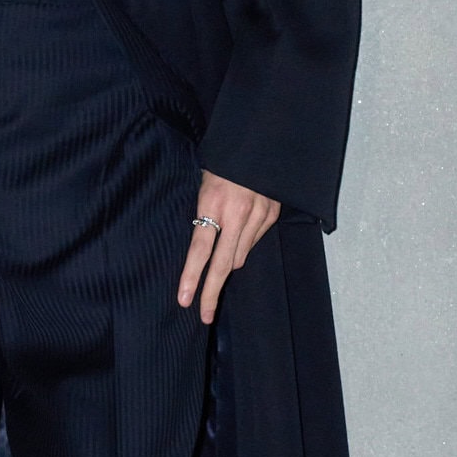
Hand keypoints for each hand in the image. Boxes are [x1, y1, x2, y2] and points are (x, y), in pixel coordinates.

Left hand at [178, 171, 279, 324]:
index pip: (200, 249)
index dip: (191, 277)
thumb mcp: (204, 184)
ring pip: (239, 257)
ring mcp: (257, 216)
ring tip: (220, 252)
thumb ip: (204, 216)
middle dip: (211, 292)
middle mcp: (237, 214)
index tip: (184, 299)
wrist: (261, 141)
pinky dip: (244, 244)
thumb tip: (205, 250)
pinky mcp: (271, 216)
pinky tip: (239, 231)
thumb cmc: (223, 163)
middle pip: (222, 265)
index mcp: (213, 203)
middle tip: (204, 314)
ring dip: (228, 263)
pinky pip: (254, 242)